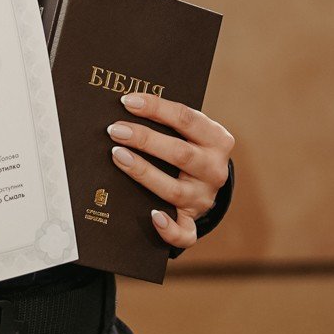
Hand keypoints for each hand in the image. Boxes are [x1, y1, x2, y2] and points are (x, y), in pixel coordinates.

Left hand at [106, 92, 234, 249]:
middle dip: (144, 140)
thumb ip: (168, 121)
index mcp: (218, 139)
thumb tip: (127, 105)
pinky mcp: (193, 220)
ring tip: (117, 156)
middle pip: (179, 153)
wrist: (207, 181)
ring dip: (143, 172)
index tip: (128, 101)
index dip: (156, 108)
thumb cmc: (189, 146)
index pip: (186, 118)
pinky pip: (184, 232)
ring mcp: (204, 198)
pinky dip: (169, 228)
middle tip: (115, 130)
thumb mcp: (190, 131)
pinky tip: (152, 216)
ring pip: (174, 190)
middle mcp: (214, 170)